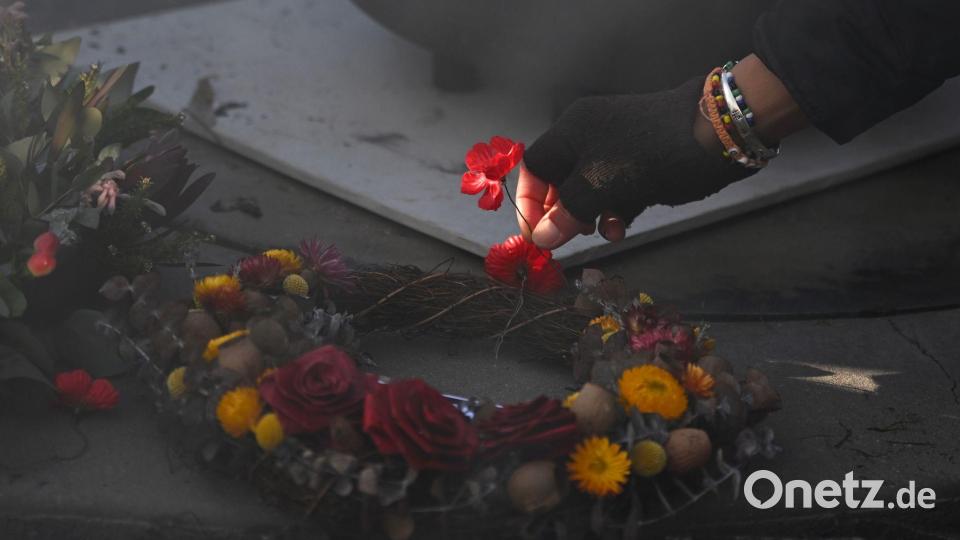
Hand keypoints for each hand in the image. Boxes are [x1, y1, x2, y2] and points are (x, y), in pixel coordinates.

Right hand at [519, 77, 755, 248]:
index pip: (534, 166)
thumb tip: (541, 237)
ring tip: (603, 231)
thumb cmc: (650, 154)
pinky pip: (615, 193)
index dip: (530, 200)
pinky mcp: (641, 165)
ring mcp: (617, 151)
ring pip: (589, 191)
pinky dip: (615, 211)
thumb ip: (567, 213)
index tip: (536, 233)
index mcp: (572, 131)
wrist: (716, 134)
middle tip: (568, 238)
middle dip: (563, 212)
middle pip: (560, 181)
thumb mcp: (601, 186)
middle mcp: (590, 137)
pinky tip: (622, 226)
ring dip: (591, 217)